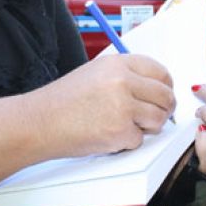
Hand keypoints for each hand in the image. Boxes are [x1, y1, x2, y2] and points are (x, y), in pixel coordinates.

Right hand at [36, 53, 174, 156]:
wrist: (39, 122)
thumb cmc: (63, 101)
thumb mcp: (95, 73)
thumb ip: (126, 76)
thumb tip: (154, 87)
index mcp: (118, 64)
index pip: (160, 72)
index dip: (166, 86)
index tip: (163, 94)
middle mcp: (123, 81)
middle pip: (165, 96)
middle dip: (163, 109)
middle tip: (153, 116)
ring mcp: (123, 107)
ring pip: (158, 119)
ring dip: (147, 127)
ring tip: (125, 125)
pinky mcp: (120, 131)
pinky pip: (139, 140)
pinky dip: (127, 142)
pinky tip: (108, 134)